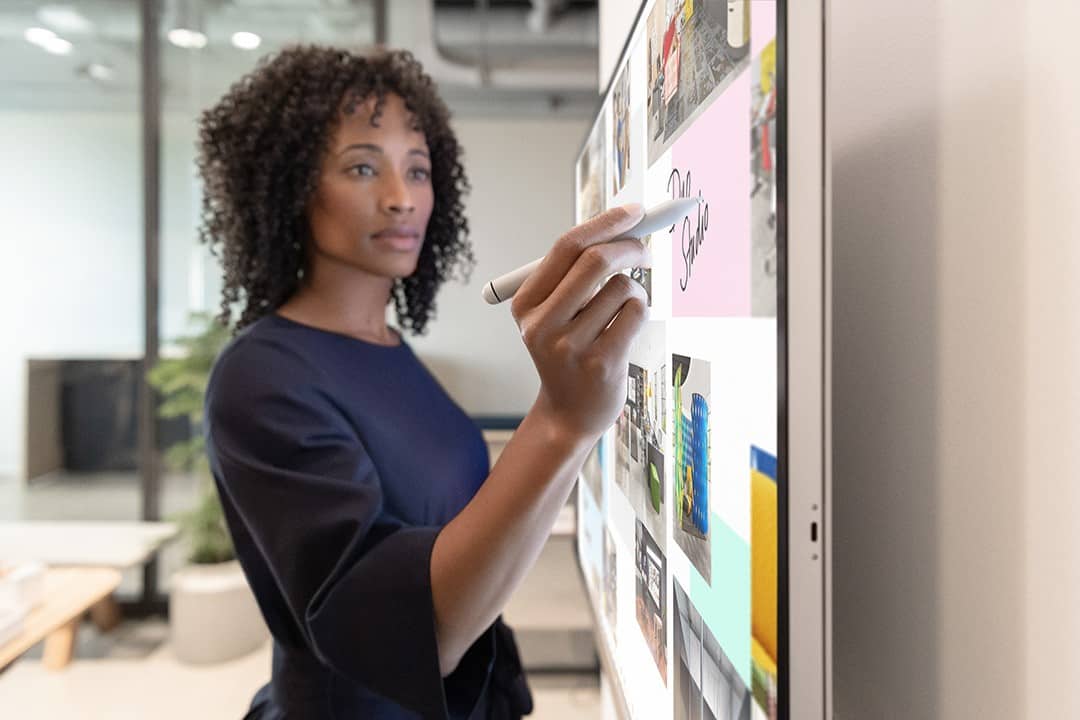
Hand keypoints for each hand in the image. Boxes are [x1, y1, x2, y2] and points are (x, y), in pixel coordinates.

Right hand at [511, 204, 650, 439]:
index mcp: (526, 304)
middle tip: (644, 251)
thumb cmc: (568, 350)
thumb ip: (577, 271)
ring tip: (621, 311)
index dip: (604, 222)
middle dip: (629, 246)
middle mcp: (542, 324)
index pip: (566, 247)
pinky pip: (636, 313)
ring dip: (633, 290)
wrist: (568, 413)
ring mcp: (571, 346)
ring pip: (621, 287)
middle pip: (594, 260)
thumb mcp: (555, 312)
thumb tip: (625, 223)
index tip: (634, 211)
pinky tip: (625, 331)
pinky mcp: (601, 363)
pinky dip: (640, 312)